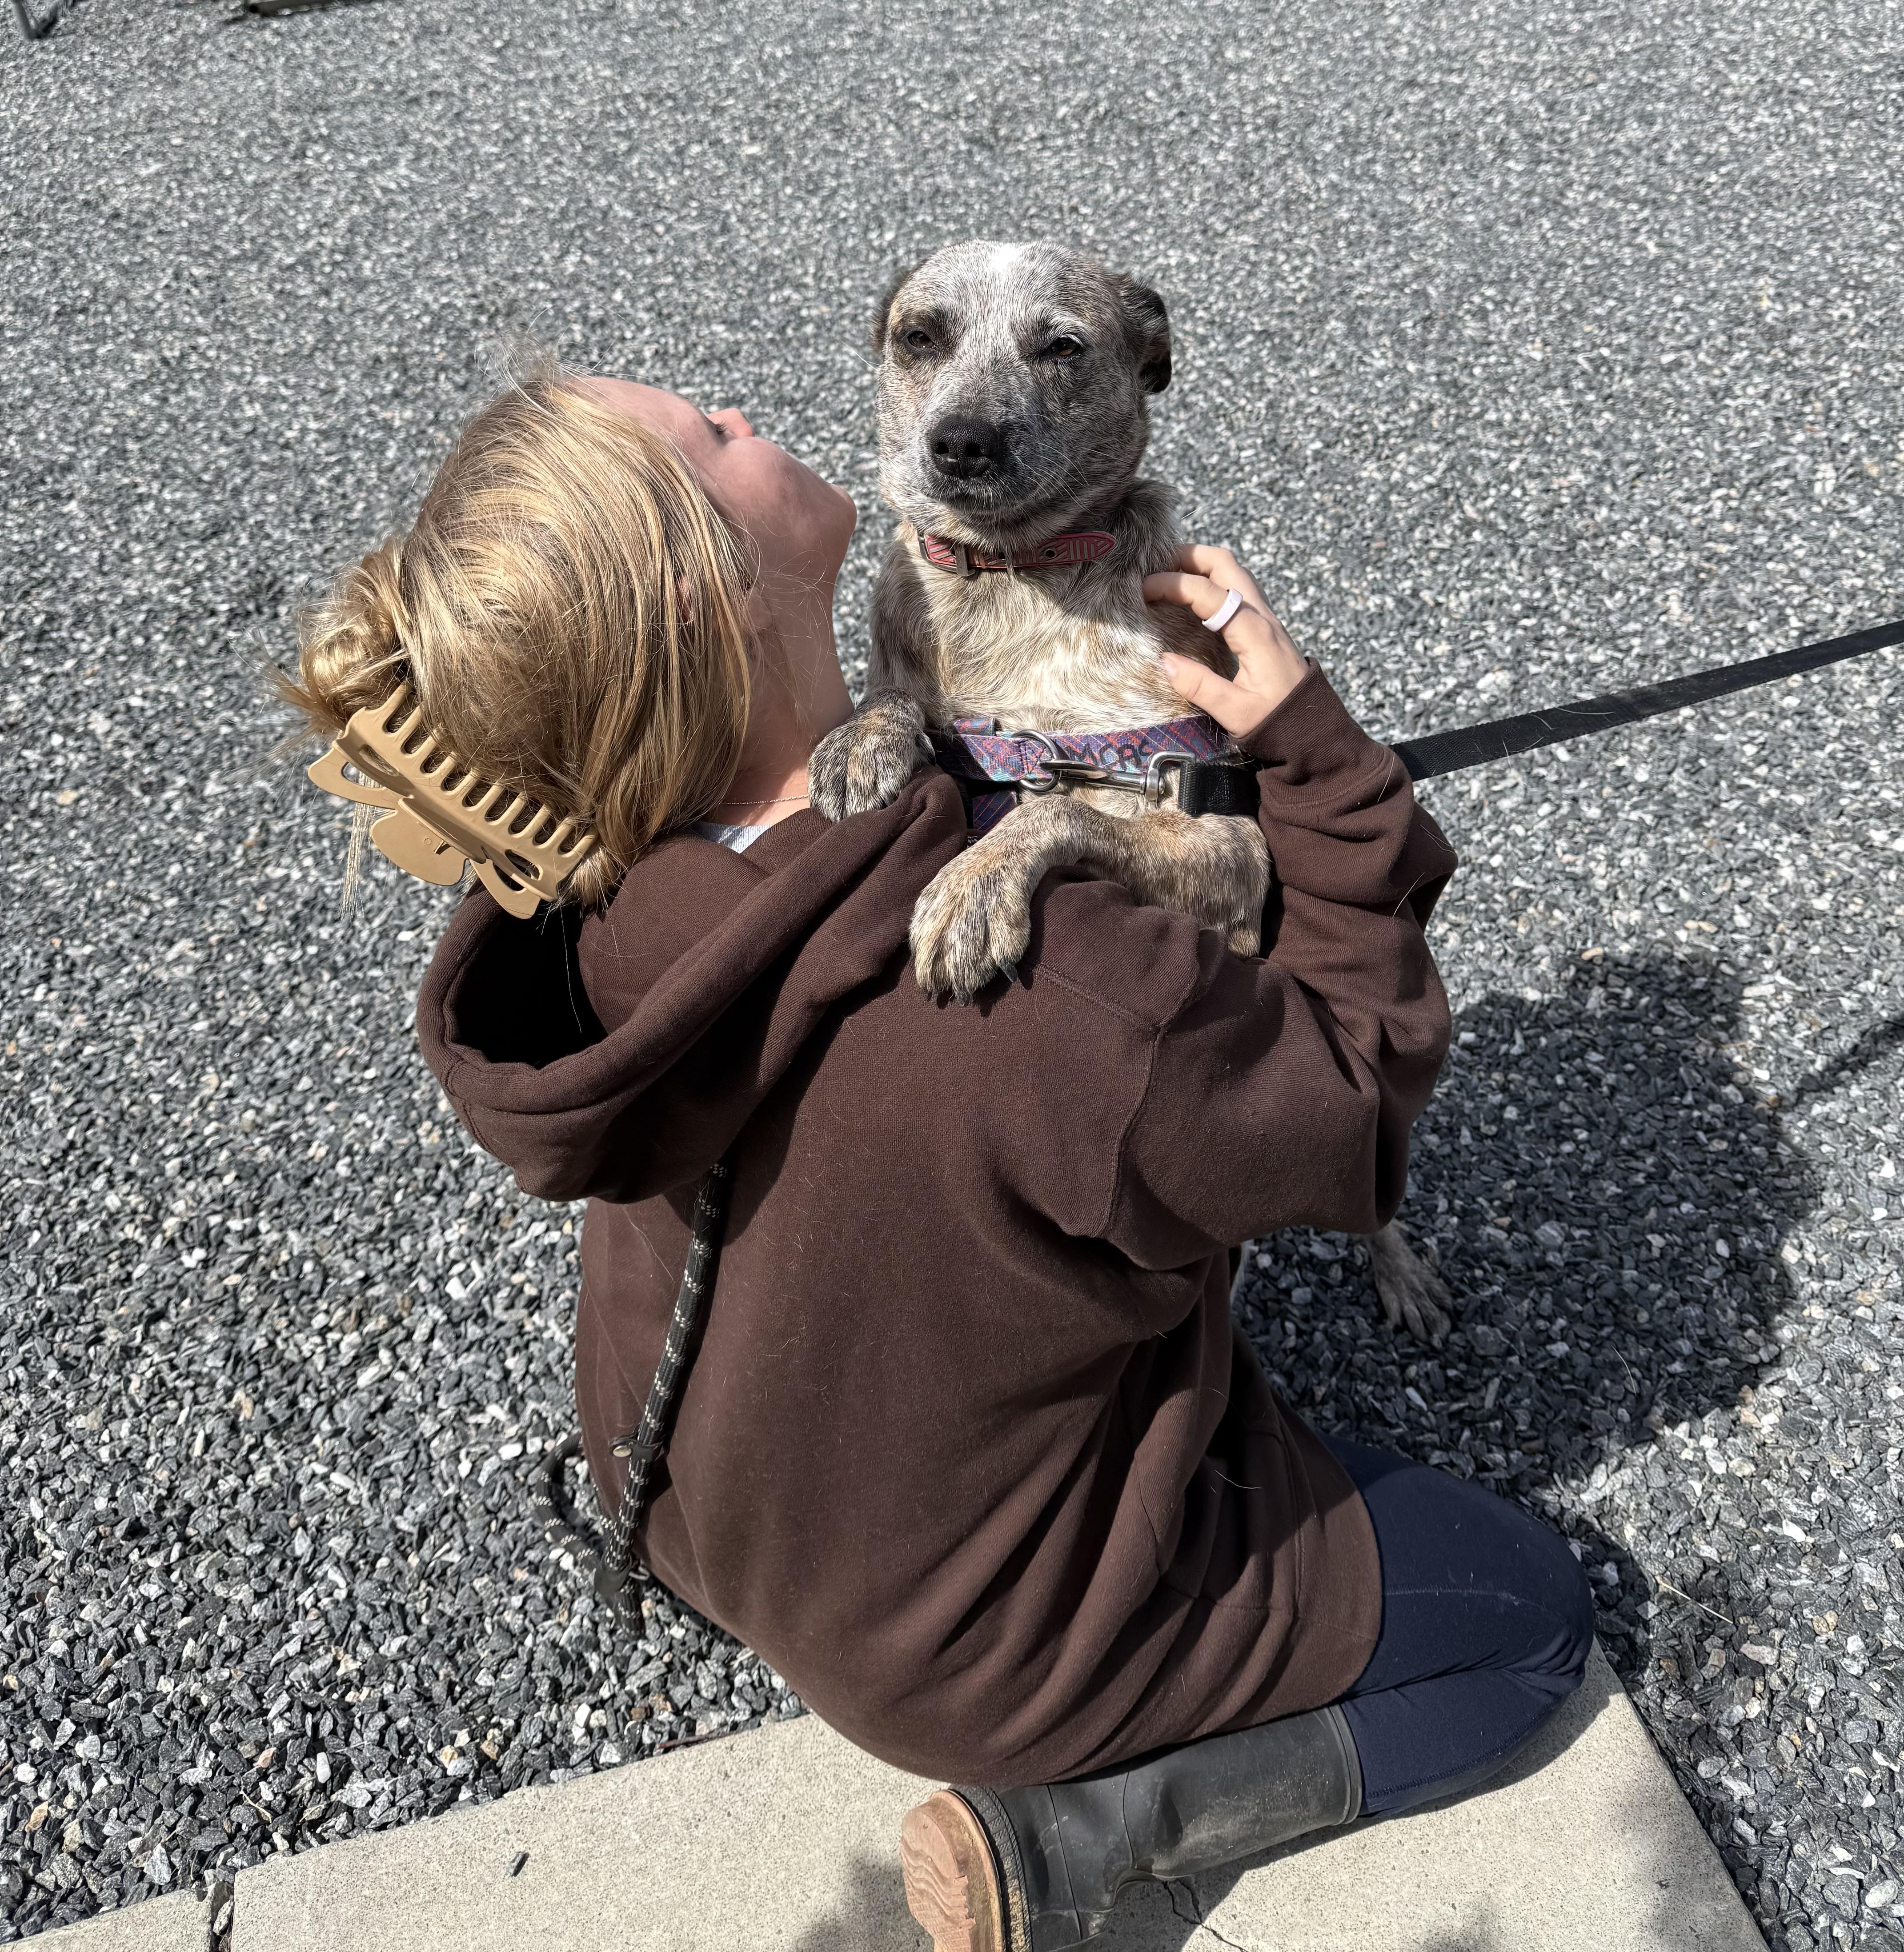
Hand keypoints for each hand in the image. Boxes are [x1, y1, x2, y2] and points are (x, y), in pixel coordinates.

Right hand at [1142, 545, 1308, 736]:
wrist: (1312, 727)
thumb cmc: (1277, 720)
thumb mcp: (1236, 712)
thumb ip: (1200, 687)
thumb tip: (1164, 661)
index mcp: (1253, 631)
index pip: (1207, 591)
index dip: (1172, 584)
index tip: (1143, 590)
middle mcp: (1261, 615)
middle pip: (1225, 563)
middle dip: (1187, 557)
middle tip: (1154, 567)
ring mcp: (1264, 617)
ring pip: (1233, 571)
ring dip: (1200, 565)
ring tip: (1168, 576)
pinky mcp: (1263, 625)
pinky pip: (1237, 588)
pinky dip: (1211, 581)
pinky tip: (1192, 598)